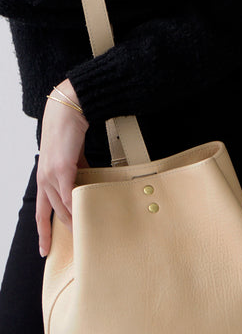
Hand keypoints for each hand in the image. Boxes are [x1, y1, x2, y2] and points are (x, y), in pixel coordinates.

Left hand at [36, 80, 88, 256]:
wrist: (68, 108)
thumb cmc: (68, 127)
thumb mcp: (70, 154)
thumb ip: (75, 169)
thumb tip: (84, 181)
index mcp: (44, 175)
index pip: (42, 209)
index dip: (43, 230)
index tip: (45, 248)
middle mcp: (44, 178)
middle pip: (50, 212)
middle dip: (58, 231)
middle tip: (71, 245)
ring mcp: (51, 174)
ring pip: (60, 206)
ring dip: (71, 220)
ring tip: (83, 233)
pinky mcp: (62, 168)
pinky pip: (68, 195)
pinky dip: (74, 207)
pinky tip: (82, 216)